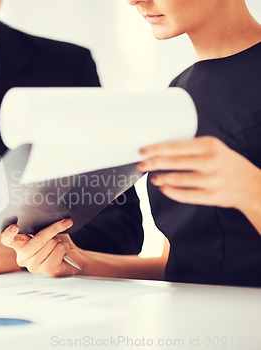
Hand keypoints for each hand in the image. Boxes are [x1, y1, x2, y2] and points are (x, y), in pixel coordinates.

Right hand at [1, 219, 84, 276]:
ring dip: (59, 241)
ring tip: (58, 245)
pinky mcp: (47, 270)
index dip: (9, 233)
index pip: (7, 239)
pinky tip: (63, 252)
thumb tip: (44, 216)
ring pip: (50, 244)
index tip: (15, 226)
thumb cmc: (55, 242)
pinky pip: (57, 251)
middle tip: (63, 223)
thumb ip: (39, 225)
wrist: (71, 257)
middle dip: (52, 230)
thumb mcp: (45, 229)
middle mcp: (23, 257)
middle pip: (37, 240)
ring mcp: (34, 265)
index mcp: (19, 244)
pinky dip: (64, 247)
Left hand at [138, 136, 260, 211]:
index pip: (176, 146)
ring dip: (161, 178)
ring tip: (153, 177)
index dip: (156, 149)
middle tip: (141, 165)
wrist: (253, 186)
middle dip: (153, 163)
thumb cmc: (228, 164)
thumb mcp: (214, 149)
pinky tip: (164, 188)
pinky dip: (170, 192)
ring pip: (177, 179)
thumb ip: (192, 149)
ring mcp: (212, 180)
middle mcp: (211, 161)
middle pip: (173, 162)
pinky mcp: (212, 196)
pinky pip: (185, 195)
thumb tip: (160, 152)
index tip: (142, 151)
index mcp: (210, 145)